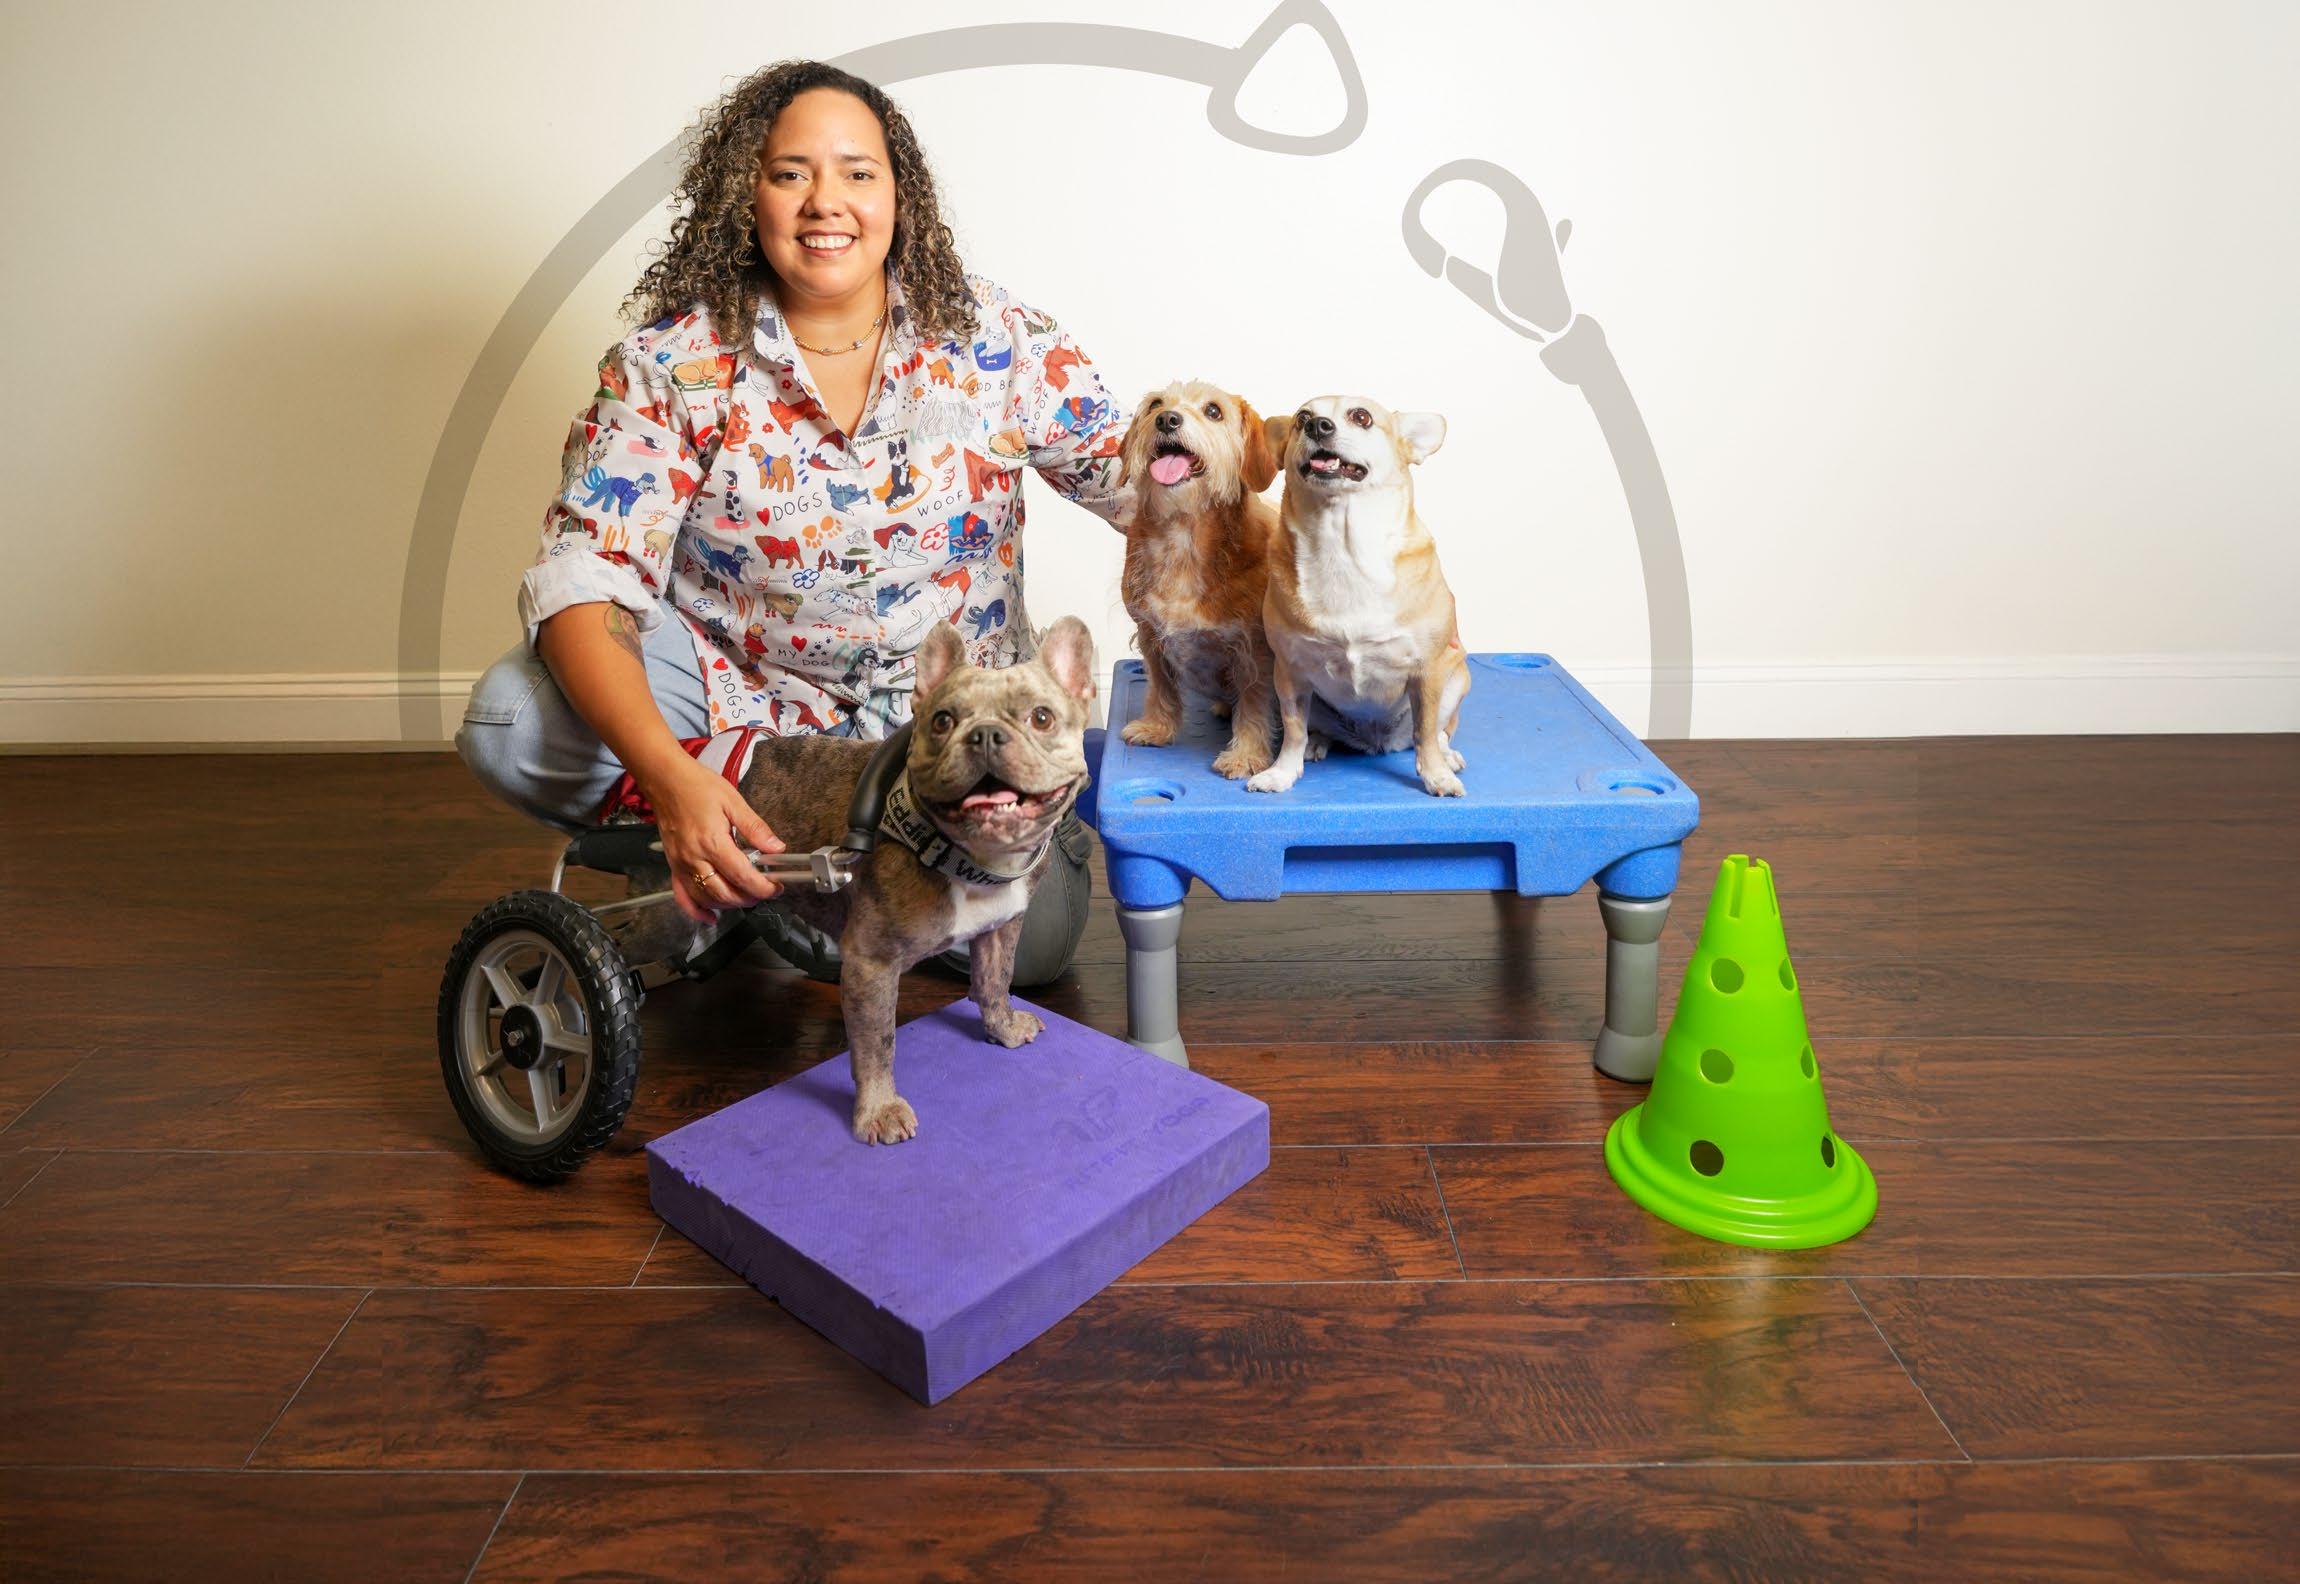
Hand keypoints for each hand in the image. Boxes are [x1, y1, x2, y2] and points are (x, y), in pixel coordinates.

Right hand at [644, 755, 785, 923]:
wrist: (665, 780)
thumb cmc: (696, 786)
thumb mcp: (733, 802)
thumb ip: (755, 829)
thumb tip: (775, 847)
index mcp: (712, 842)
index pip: (742, 876)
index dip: (763, 887)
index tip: (775, 887)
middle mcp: (695, 858)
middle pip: (725, 893)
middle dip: (749, 898)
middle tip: (764, 892)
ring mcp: (681, 864)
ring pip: (706, 899)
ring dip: (728, 905)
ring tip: (745, 898)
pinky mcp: (673, 866)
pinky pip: (683, 897)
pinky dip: (697, 911)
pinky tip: (710, 917)